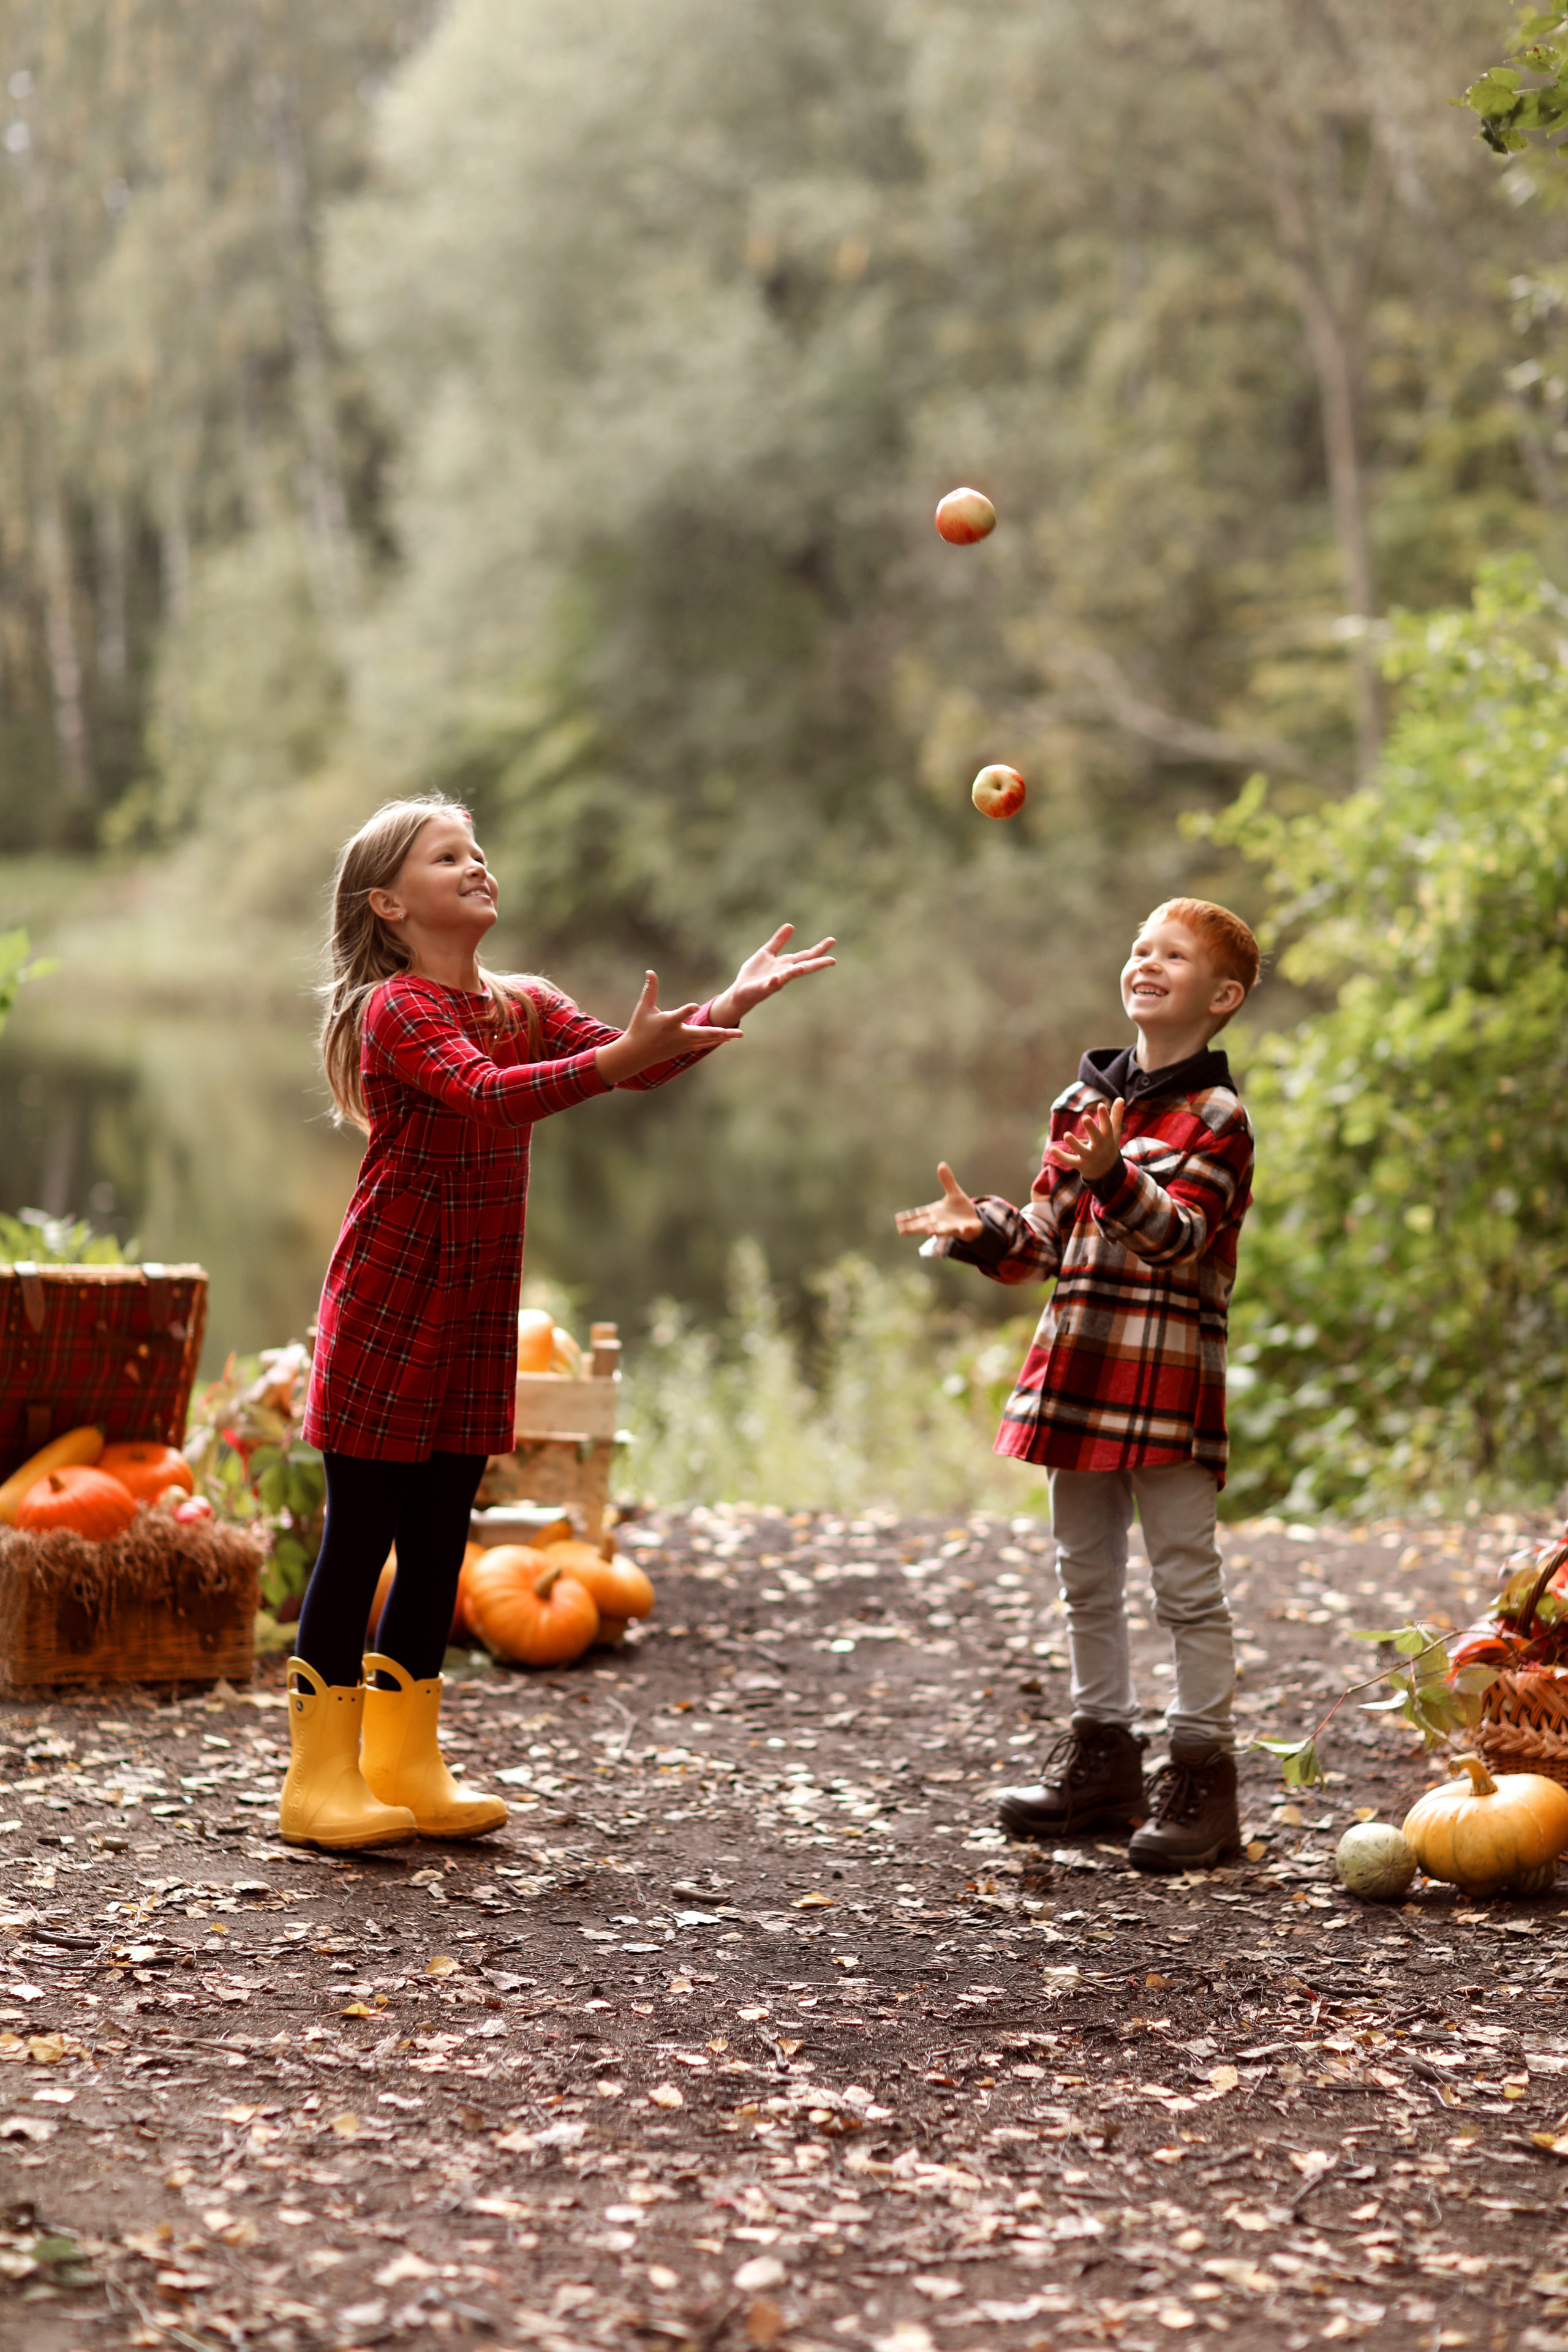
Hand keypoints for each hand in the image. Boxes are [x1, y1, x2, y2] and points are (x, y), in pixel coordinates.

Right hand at [595, 972, 742, 1085]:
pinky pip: (703, 1045)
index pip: (679, 1015)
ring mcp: (683, 1043)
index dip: (686, 1010)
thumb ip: (650, 989)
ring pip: (706, 1040)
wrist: (637, 1053)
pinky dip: (715, 1041)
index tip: (694, 1006)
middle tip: (735, 1032)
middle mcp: (678, 1034)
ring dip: (723, 1037)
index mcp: (668, 1022)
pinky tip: (727, 1038)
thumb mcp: (643, 1008)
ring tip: (739, 1034)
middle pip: (702, 1033)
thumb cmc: (640, 1028)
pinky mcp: (685, 1048)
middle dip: (720, 1032)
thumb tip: (650, 971)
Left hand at [709, 924, 836, 1027]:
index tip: (832, 941)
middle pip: (804, 966)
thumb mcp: (767, 953)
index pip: (806, 955)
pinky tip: (777, 978)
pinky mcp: (764, 988)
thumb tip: (791, 925)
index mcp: (786, 964)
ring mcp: (776, 981)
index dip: (819, 949)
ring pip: (790, 976)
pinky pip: (771, 984)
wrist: (740, 991)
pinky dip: (775, 981)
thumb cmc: (755, 974)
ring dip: (797, 971)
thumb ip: (779, 941)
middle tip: (832, 960)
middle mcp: (785, 972)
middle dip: (817, 963)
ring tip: (804, 966)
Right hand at [894, 1162, 982, 1242]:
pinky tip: (964, 1229)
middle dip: (914, 1228)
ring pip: (943, 1230)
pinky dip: (964, 1230)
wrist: (974, 1220)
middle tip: (901, 1230)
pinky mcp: (966, 1229)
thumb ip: (947, 1181)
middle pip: (925, 1225)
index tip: (897, 1219)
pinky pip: (965, 1230)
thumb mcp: (954, 1192)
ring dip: (937, 1231)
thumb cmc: (960, 1208)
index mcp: (936, 1213)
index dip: (909, 1217)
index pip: (920, 1215)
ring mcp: (952, 1227)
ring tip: (930, 1232)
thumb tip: (941, 1164)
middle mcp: (941, 1222)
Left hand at [1045, 1097, 1124, 1181]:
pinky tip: (1051, 1149)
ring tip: (1066, 1134)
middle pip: (1097, 1138)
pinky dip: (1061, 1156)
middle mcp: (1100, 1148)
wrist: (1106, 1172)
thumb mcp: (1114, 1132)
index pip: (1108, 1127)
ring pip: (1082, 1151)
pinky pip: (1070, 1161)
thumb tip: (1120, 1098)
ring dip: (1074, 1144)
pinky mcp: (1081, 1165)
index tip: (1101, 1105)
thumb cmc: (1108, 1146)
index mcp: (1108, 1138)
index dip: (1105, 1117)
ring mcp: (1090, 1157)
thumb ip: (1116, 1116)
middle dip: (1091, 1129)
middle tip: (1085, 1118)